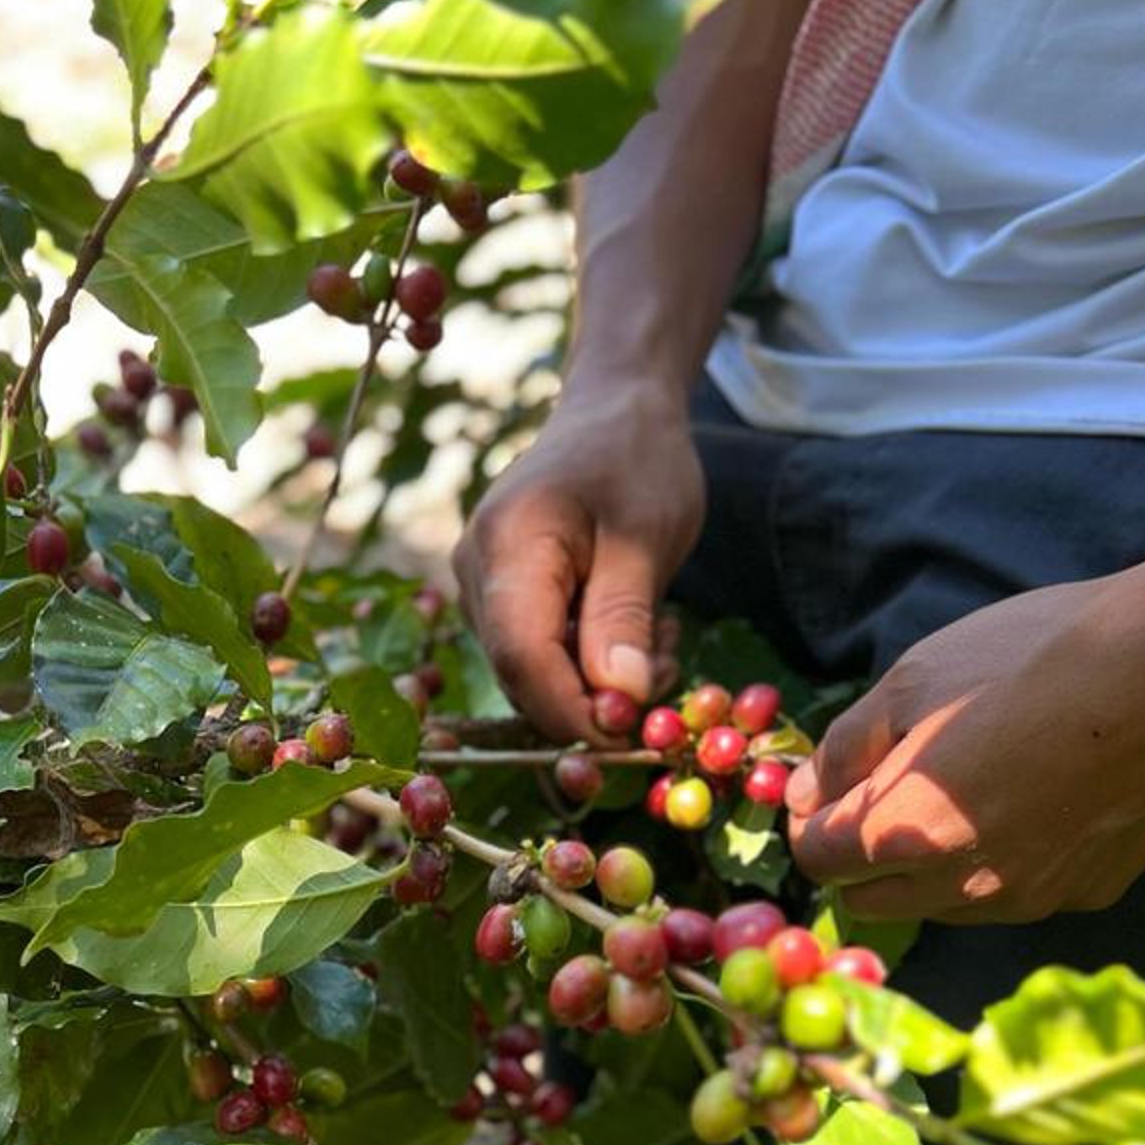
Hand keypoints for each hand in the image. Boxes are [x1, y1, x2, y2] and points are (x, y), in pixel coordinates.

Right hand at [453, 380, 705, 740]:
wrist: (615, 412)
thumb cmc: (637, 461)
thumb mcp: (647, 535)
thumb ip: (625, 617)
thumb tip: (619, 701)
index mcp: (506, 546)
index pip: (523, 658)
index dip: (573, 711)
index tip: (633, 731)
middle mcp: (475, 572)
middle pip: (524, 675)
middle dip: (596, 697)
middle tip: (669, 666)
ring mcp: (481, 589)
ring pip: (535, 674)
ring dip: (601, 680)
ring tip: (661, 634)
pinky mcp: (499, 600)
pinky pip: (540, 656)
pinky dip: (591, 660)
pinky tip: (636, 629)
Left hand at [784, 554, 1144, 921]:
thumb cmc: (1033, 658)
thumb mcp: (913, 679)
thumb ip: (844, 748)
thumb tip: (804, 795)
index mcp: (905, 835)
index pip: (819, 861)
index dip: (812, 821)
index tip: (828, 788)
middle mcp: (961, 889)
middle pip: (874, 899)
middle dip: (861, 856)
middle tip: (889, 793)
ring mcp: (1029, 899)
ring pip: (945, 906)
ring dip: (930, 869)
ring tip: (966, 793)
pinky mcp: (1086, 893)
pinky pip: (1018, 894)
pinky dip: (1004, 863)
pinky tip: (1036, 803)